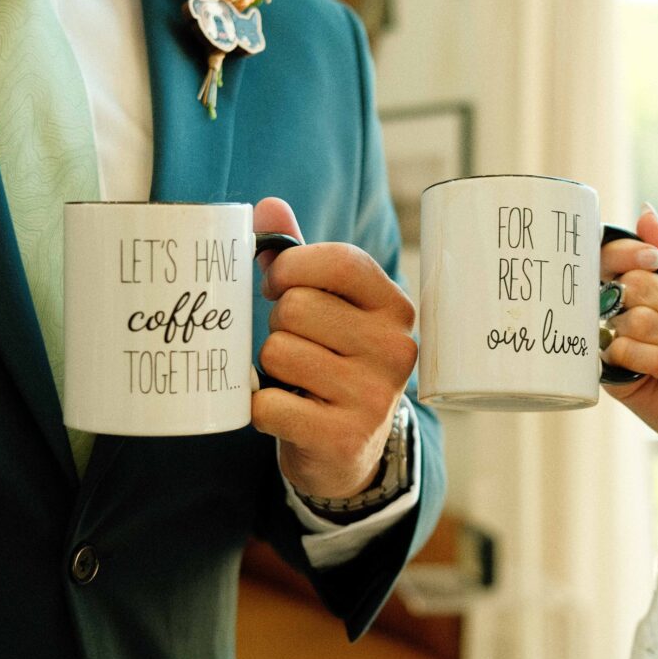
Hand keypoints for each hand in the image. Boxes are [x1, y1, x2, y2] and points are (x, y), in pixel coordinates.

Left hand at [251, 198, 417, 498]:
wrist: (350, 451)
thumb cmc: (335, 362)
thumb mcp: (331, 309)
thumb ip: (300, 258)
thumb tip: (268, 207)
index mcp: (396, 309)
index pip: (340, 262)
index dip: (291, 267)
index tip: (277, 283)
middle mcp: (395, 350)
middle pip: (297, 307)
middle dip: (278, 323)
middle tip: (295, 344)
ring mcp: (373, 397)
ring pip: (278, 352)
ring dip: (270, 367)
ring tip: (295, 380)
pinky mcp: (342, 437)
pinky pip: (266, 404)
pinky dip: (261, 408)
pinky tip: (287, 412)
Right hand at [602, 205, 657, 519]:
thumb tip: (644, 211)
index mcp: (640, 284)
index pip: (613, 253)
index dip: (630, 251)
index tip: (657, 260)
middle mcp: (620, 309)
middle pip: (631, 284)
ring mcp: (611, 341)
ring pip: (632, 318)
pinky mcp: (609, 374)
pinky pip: (622, 350)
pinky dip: (656, 360)